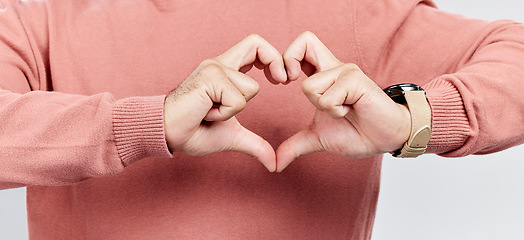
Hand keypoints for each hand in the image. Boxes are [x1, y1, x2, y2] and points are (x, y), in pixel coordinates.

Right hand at [164, 34, 286, 171]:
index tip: (282, 80)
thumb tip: (273, 164)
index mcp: (226, 71)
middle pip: (256, 43)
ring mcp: (213, 69)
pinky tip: (205, 113)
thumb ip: (255, 145)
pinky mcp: (208, 78)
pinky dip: (224, 114)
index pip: (254, 47)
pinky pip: (237, 100)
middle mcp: (219, 64)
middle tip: (282, 81)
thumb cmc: (193, 132)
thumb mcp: (232, 137)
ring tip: (211, 113)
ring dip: (234, 111)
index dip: (273, 58)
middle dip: (277, 60)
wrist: (166, 135)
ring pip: (251, 88)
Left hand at [276, 31, 411, 171]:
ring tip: (342, 111)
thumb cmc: (356, 133)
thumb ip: (295, 146)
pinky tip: (351, 110)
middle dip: (288, 61)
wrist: (385, 139)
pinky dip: (336, 112)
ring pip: (309, 87)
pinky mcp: (355, 80)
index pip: (300, 48)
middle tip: (291, 83)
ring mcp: (345, 72)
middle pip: (305, 40)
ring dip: (323, 108)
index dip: (285, 60)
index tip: (281, 82)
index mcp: (322, 75)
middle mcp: (333, 68)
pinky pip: (328, 99)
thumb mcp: (318, 138)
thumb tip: (276, 164)